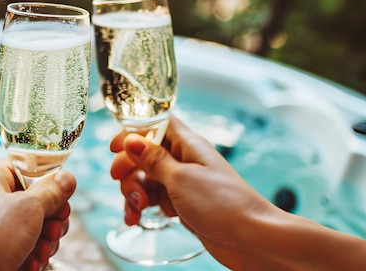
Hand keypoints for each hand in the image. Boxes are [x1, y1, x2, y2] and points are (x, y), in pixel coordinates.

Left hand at [0, 158, 75, 270]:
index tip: (62, 195)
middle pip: (34, 201)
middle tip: (53, 229)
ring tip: (40, 252)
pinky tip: (31, 264)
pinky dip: (31, 256)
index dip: (48, 181)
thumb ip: (51, 191)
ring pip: (31, 227)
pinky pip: (21, 247)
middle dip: (51, 219)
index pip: (26, 169)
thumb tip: (66, 178)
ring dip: (44, 241)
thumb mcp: (28, 208)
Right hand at [110, 115, 278, 269]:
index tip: (114, 147)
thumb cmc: (224, 204)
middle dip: (128, 168)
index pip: (155, 124)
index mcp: (188, 144)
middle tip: (121, 181)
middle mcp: (184, 160)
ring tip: (137, 209)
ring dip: (133, 192)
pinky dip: (141, 207)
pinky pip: (153, 199)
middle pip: (143, 153)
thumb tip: (131, 139)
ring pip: (145, 178)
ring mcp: (182, 183)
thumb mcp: (181, 178)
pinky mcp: (182, 203)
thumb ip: (153, 159)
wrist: (250, 239)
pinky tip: (136, 218)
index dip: (132, 132)